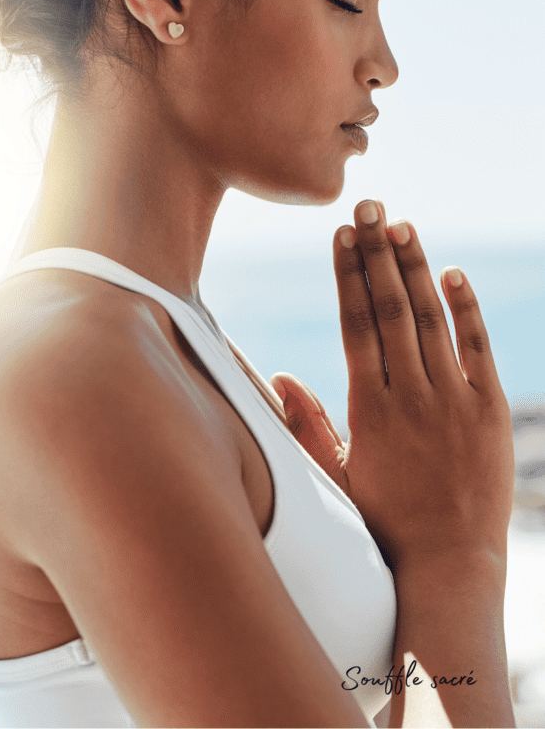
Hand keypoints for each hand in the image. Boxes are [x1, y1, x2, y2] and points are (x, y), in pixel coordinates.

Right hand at [279, 199, 514, 571]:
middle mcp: (412, 397)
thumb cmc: (385, 522)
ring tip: (403, 225)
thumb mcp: (334, 476)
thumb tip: (281, 375)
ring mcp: (455, 401)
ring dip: (417, 269)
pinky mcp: (490, 411)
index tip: (341, 234)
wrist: (449, 565)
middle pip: (392, 309)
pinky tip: (453, 274)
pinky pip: (478, 348)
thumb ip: (307, 423)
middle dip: (378, 253)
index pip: (357, 324)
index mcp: (370, 410)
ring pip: (431, 319)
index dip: (348, 275)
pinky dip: (466, 308)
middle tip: (371, 206)